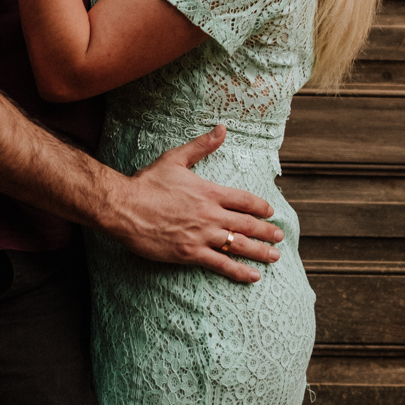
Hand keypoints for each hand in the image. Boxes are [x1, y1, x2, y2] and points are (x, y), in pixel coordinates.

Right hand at [107, 125, 283, 285]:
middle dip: (267, 231)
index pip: (244, 200)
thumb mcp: (176, 158)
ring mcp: (201, 235)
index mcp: (208, 191)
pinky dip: (239, 271)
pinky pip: (221, 264)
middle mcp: (209, 214)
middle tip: (280, 237)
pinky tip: (252, 276)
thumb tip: (222, 128)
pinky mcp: (190, 253)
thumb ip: (202, 145)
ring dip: (260, 252)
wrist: (124, 207)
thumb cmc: (147, 182)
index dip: (260, 206)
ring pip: (238, 245)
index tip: (271, 212)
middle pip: (246, 224)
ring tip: (274, 257)